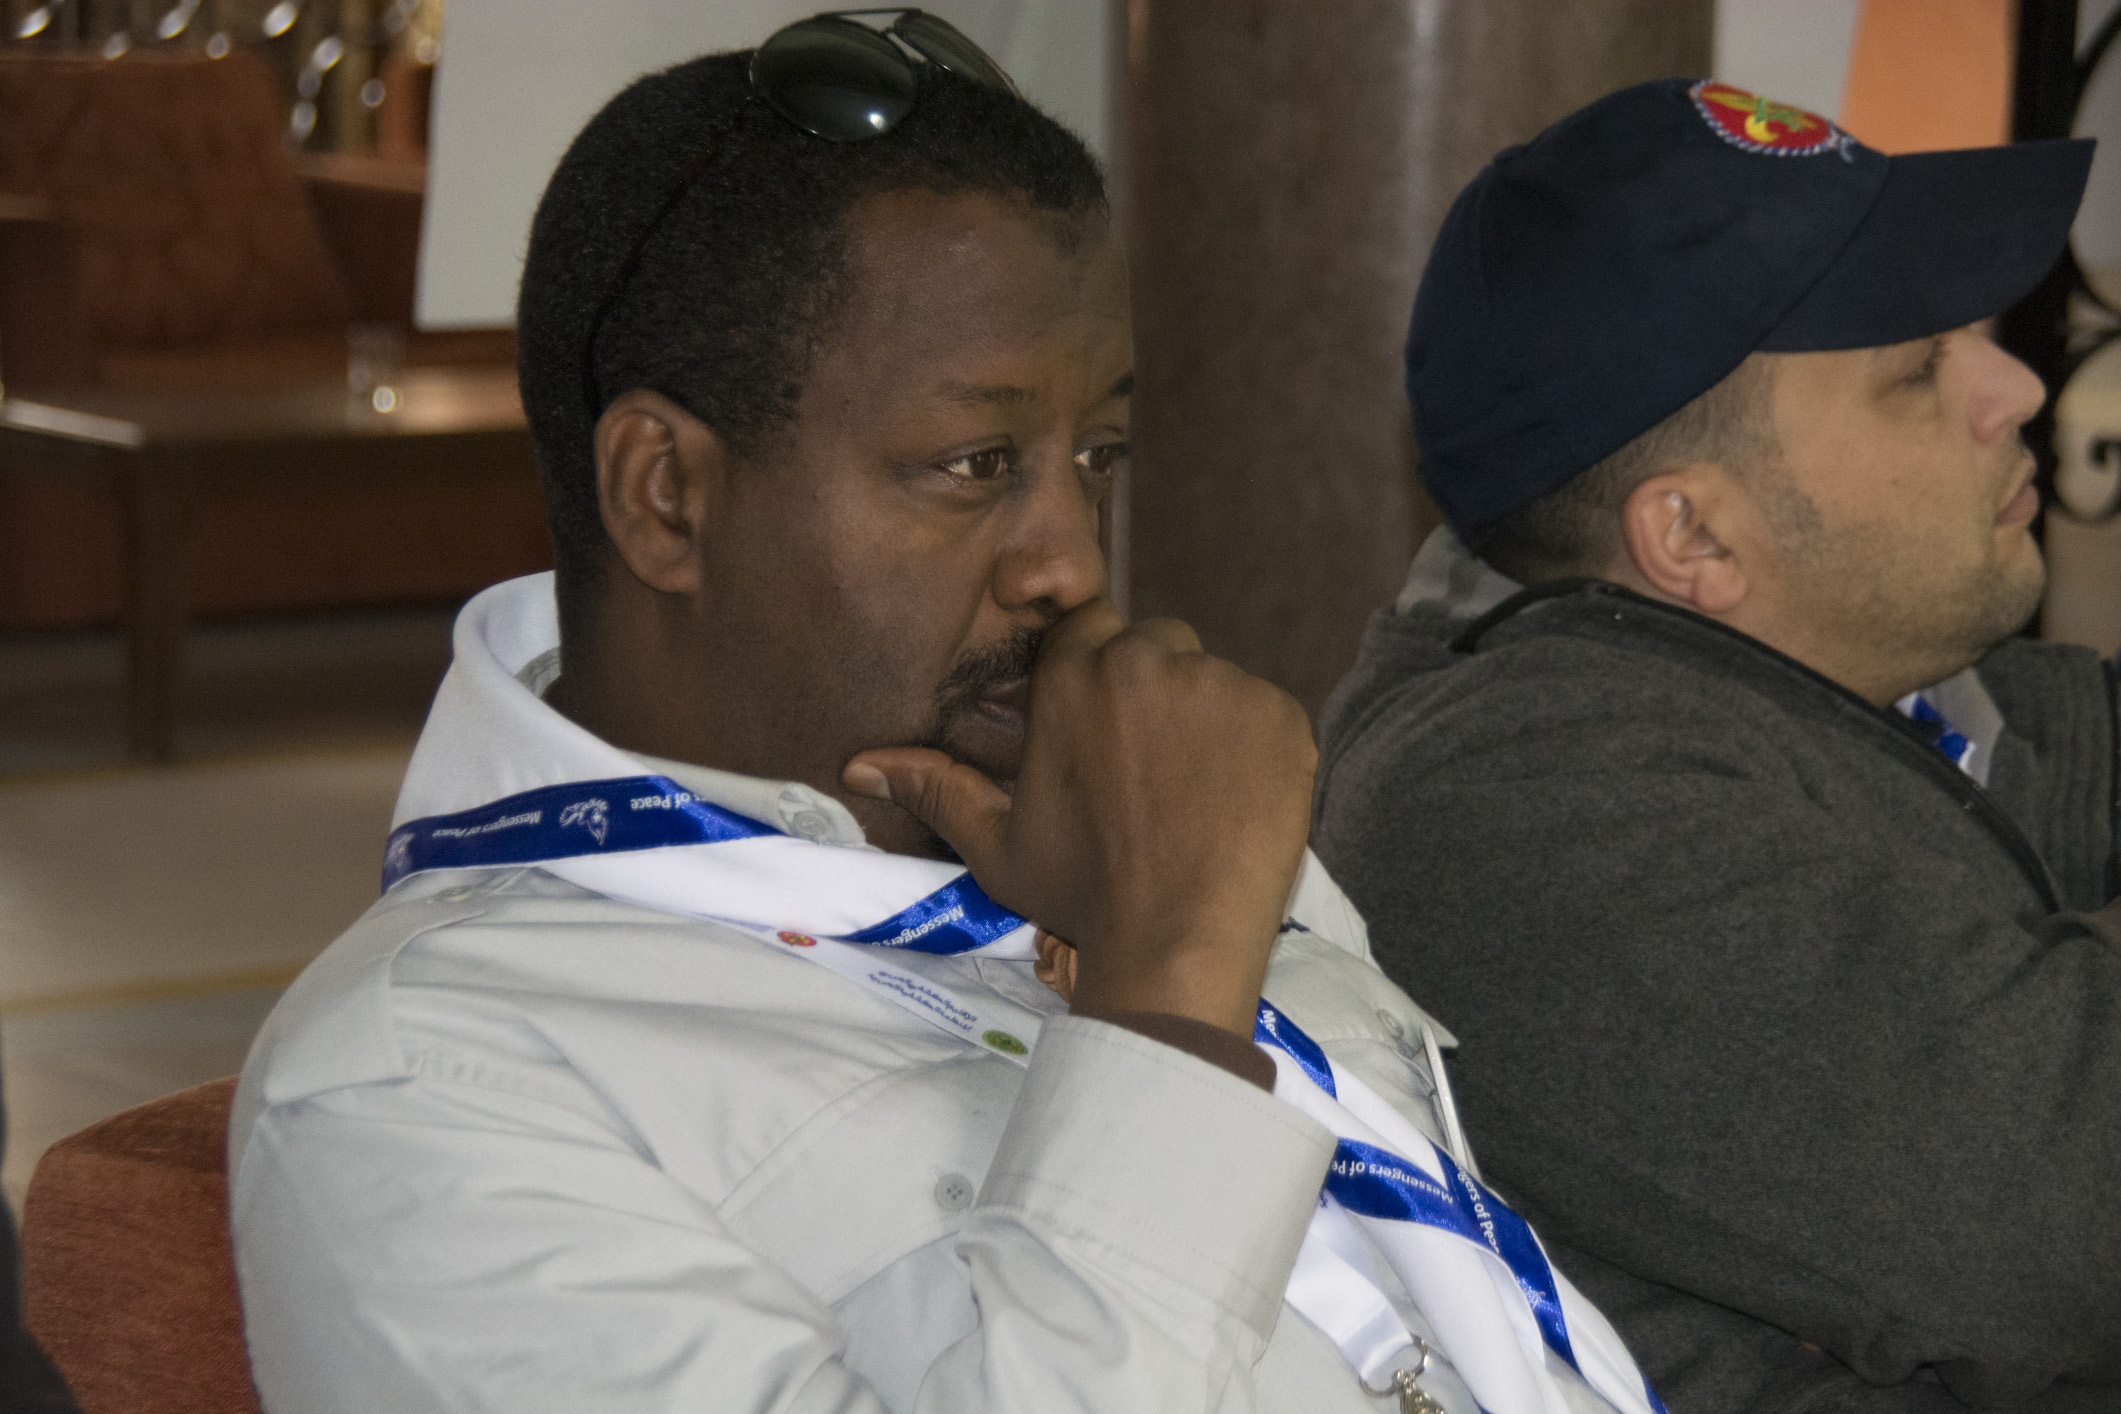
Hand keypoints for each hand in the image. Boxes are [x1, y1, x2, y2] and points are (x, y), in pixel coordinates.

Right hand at [844, 599, 1314, 1035]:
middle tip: (1156, 771)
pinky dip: (1259, 748)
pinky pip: (1267, 712)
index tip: (1111, 724)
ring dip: (1208, 720)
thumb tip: (859, 766)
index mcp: (1072, 678)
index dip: (1102, 671)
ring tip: (1199, 795)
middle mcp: (1144, 662)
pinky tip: (1240, 803)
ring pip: (1213, 679)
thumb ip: (937, 788)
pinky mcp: (1279, 713)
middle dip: (1155, 692)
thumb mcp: (999, 844)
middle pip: (1157, 645)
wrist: (1176, 940)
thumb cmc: (1083, 896)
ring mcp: (1219, 684)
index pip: (1090, 627)